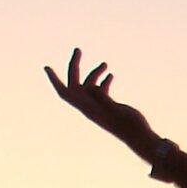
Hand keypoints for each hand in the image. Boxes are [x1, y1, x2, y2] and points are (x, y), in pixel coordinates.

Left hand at [44, 47, 159, 156]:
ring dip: (94, 73)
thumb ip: (103, 99)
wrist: (140, 137)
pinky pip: (99, 90)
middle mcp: (89, 107)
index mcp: (87, 109)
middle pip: (75, 84)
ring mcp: (97, 106)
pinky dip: (103, 81)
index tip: (46, 67)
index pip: (65, 92)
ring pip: (89, 85)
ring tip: (105, 64)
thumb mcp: (116, 110)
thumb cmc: (131, 126)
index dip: (54, 80)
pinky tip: (110, 76)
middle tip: (78, 49)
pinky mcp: (106, 106)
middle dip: (74, 66)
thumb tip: (96, 88)